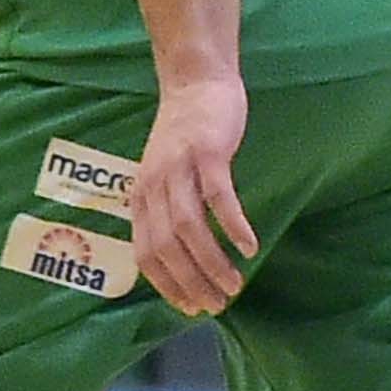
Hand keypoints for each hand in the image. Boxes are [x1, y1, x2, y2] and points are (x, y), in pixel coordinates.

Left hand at [132, 77, 261, 319]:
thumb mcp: (163, 176)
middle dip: (192, 282)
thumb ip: (166, 210)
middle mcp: (153, 186)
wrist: (195, 81)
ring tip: (235, 284)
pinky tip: (249, 247)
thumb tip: (181, 258)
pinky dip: (233, 226)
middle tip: (218, 303)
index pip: (146, 254)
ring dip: (212, 262)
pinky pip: (218, 198)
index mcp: (140, 196)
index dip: (167, 286)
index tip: (191, 308)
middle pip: (167, 247)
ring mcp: (178, 169)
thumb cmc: (184, 135)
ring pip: (190, 229)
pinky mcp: (206, 153)